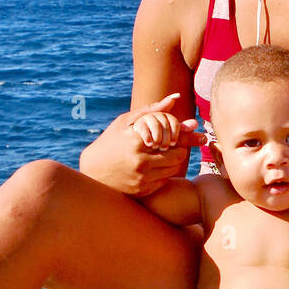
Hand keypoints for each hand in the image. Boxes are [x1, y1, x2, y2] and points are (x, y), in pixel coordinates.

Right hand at [78, 94, 206, 195]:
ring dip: (173, 160)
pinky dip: (163, 172)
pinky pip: (165, 180)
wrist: (92, 170)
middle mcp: (140, 162)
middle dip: (179, 148)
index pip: (174, 138)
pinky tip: (154, 166)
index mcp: (136, 142)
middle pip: (178, 155)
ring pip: (174, 168)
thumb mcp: (126, 122)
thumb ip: (152, 110)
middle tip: (173, 144)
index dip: (185, 135)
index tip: (196, 131)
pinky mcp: (143, 191)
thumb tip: (176, 97)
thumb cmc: (111, 141)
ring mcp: (142, 178)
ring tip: (163, 154)